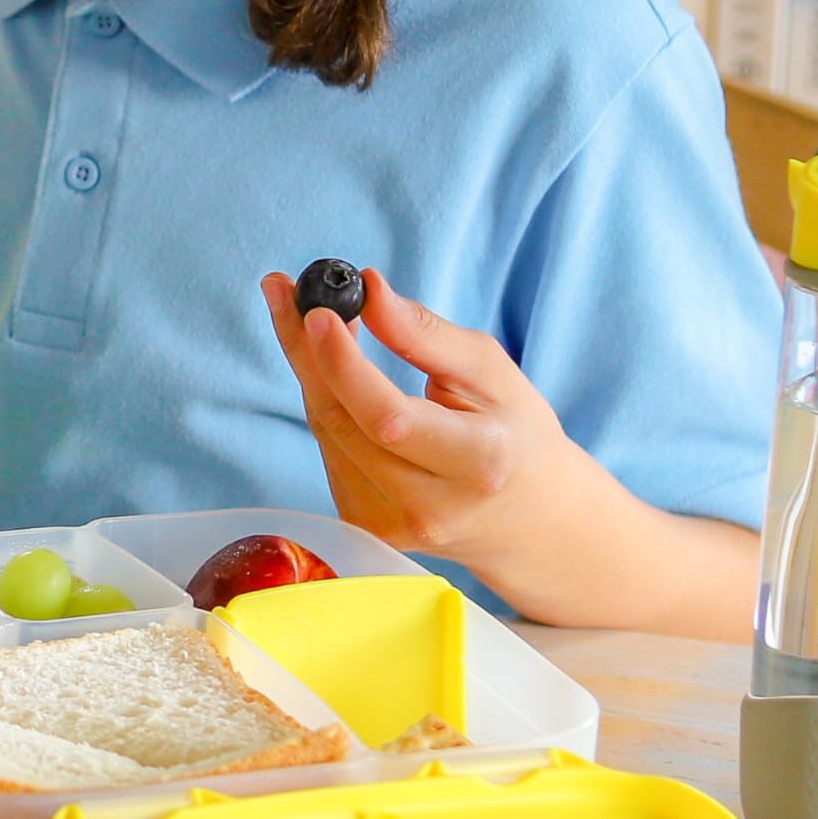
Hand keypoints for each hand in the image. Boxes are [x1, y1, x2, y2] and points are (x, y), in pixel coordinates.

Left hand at [259, 267, 759, 636]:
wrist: (530, 517)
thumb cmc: (515, 431)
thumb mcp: (491, 371)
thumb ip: (426, 334)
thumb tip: (367, 289)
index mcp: (478, 464)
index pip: (389, 418)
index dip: (344, 365)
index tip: (317, 312)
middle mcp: (431, 507)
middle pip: (343, 423)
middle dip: (308, 351)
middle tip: (287, 291)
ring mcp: (395, 527)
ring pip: (327, 433)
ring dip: (312, 370)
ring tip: (320, 322)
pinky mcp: (368, 528)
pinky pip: (330, 451)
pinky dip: (326, 404)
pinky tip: (336, 373)